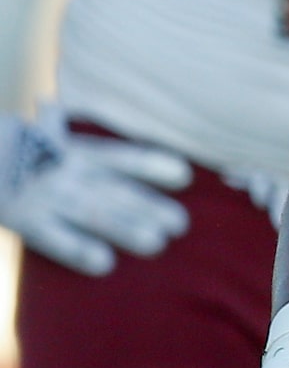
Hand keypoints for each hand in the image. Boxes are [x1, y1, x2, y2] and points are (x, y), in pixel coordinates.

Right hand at [0, 107, 191, 276]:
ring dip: (126, 228)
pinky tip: (105, 264)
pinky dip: (79, 251)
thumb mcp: (28, 131)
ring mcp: (46, 198)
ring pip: (92, 215)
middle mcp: (65, 173)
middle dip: (149, 206)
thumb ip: (49, 122)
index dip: (151, 165)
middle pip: (114, 190)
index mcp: (71, 150)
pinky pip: (55, 239)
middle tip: (181, 224)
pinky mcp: (24, 221)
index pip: (119, 157)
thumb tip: (48, 104)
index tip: (185, 175)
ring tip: (158, 243)